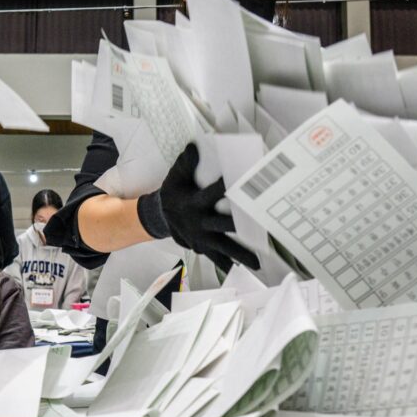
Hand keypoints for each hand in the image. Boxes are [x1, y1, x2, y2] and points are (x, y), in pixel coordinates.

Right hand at [138, 142, 258, 270]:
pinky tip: (244, 269)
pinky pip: (216, 258)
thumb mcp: (175, 176)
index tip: (238, 183)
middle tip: (258, 227)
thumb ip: (185, 162)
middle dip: (239, 227)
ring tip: (258, 262)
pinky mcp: (202, 247)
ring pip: (223, 247)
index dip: (222, 189)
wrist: (159, 217)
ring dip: (241, 255)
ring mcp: (201, 238)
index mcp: (193, 204)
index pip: (210, 195)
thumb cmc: (173, 194)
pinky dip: (229, 264)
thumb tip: (194, 147)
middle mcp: (198, 223)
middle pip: (221, 226)